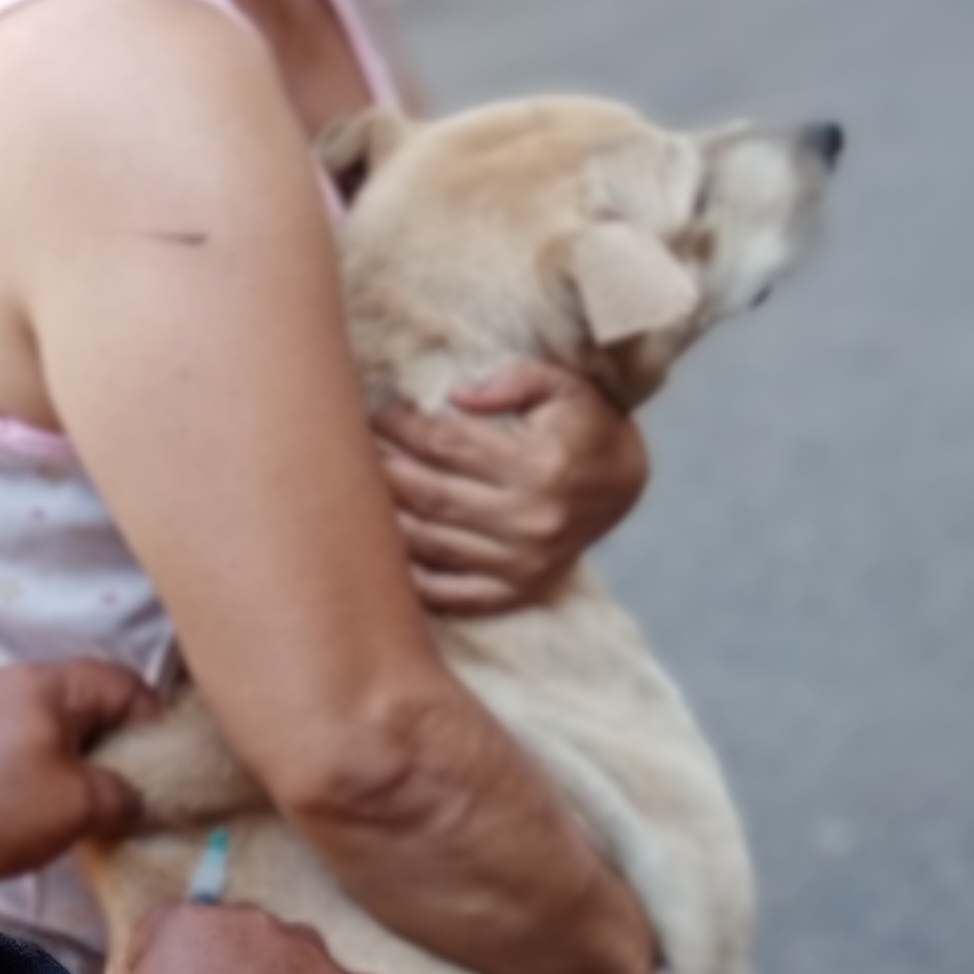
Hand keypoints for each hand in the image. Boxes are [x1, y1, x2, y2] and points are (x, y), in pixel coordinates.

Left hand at [0, 659, 153, 883]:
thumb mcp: (78, 806)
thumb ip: (124, 793)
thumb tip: (135, 795)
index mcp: (46, 682)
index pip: (123, 682)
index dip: (153, 720)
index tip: (162, 763)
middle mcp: (10, 677)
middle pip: (85, 696)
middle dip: (114, 737)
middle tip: (128, 781)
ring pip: (50, 716)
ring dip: (76, 749)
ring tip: (86, 792)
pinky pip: (17, 731)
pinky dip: (39, 755)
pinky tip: (39, 793)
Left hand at [374, 359, 647, 615]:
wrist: (622, 484)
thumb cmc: (584, 427)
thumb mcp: (565, 387)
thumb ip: (516, 380)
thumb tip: (457, 397)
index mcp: (541, 466)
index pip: (447, 444)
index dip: (402, 426)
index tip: (378, 412)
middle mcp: (530, 520)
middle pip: (429, 494)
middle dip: (382, 468)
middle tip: (350, 449)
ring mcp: (522, 563)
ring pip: (429, 542)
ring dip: (381, 519)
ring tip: (353, 493)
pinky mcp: (515, 591)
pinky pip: (450, 594)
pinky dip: (410, 580)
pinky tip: (379, 556)